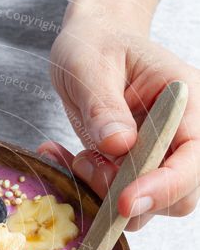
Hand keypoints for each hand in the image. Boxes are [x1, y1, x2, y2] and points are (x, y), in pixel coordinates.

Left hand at [45, 0, 199, 229]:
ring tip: (74, 156)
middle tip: (86, 163)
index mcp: (185, 104)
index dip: (162, 187)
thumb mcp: (91, 65)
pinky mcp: (133, 170)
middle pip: (177, 196)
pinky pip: (114, 198)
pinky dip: (87, 190)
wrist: (92, 44)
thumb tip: (118, 145)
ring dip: (103, 195)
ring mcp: (158, 157)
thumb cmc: (96, 44)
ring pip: (145, 206)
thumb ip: (104, 105)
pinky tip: (62, 158)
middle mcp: (180, 136)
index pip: (191, 161)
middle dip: (128, 196)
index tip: (124, 201)